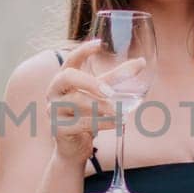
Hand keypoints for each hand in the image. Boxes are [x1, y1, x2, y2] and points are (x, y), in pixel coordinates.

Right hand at [46, 39, 143, 167]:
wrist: (73, 148)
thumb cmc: (86, 116)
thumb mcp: (100, 95)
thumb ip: (116, 79)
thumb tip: (141, 62)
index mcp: (63, 79)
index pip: (70, 59)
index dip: (83, 50)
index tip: (100, 44)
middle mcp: (54, 91)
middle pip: (67, 76)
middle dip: (90, 82)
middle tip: (110, 92)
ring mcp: (52, 109)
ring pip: (77, 102)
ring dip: (102, 106)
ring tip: (120, 112)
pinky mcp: (57, 128)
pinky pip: (82, 122)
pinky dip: (103, 122)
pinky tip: (118, 123)